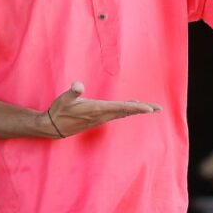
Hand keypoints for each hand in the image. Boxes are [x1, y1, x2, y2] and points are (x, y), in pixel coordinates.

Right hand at [47, 81, 161, 137]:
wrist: (53, 127)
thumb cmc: (59, 111)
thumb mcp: (64, 100)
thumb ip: (72, 92)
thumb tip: (78, 85)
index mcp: (97, 109)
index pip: (121, 108)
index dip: (135, 108)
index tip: (149, 109)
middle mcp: (102, 115)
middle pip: (126, 112)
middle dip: (142, 110)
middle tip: (159, 108)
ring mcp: (101, 118)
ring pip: (123, 113)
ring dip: (137, 110)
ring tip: (151, 108)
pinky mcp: (99, 118)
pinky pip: (118, 114)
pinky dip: (127, 110)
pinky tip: (133, 107)